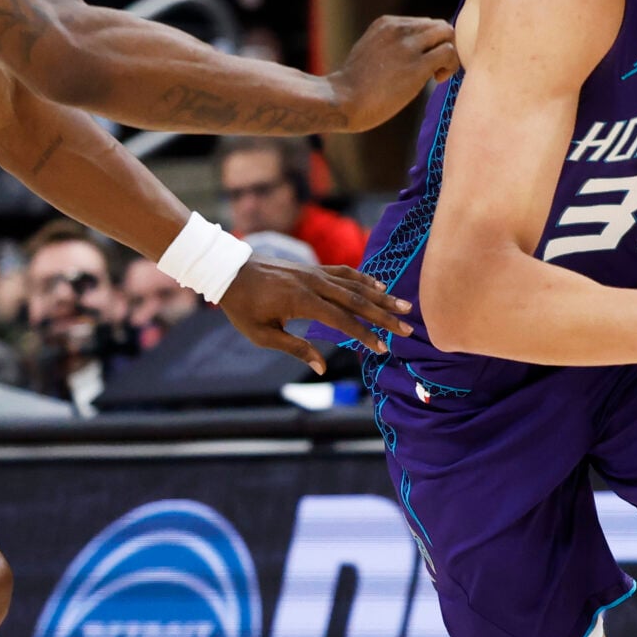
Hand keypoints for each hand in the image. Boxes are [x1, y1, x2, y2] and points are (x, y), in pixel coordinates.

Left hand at [218, 258, 412, 373]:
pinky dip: (364, 278)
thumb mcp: (262, 335)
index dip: (364, 335)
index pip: (342, 320)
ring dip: (381, 296)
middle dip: (384, 316)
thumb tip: (321, 367)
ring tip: (404, 306)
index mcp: (301, 302)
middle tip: (407, 328)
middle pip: (357, 301)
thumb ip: (294, 348)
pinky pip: (345, 272)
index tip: (382, 348)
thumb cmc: (243, 307)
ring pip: (355, 285)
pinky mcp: (313, 268)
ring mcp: (315, 273)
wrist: (229, 271)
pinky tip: (380, 285)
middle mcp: (314, 284)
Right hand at [326, 16, 457, 131]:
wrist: (342, 100)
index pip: (423, 24)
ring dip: (450, 54)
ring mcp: (408, 46)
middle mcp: (398, 29)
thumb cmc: (353, 86)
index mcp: (387, 24)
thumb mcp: (369, 52)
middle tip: (436, 68)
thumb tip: (411, 56)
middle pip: (439, 25)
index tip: (423, 63)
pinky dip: (451, 65)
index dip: (430, 43)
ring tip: (438, 74)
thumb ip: (389, 47)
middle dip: (443, 46)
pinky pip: (449, 52)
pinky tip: (438, 79)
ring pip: (447, 34)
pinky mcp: (417, 66)